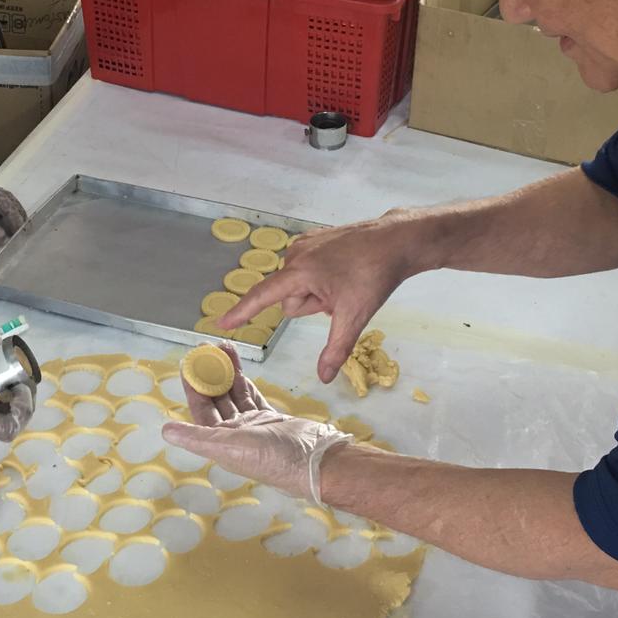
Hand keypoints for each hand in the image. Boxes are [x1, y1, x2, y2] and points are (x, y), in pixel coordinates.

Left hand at [0, 184, 25, 254]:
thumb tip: (3, 235)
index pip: (0, 198)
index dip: (12, 213)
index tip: (18, 229)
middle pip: (3, 199)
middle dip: (16, 212)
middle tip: (25, 229)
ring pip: (0, 205)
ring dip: (11, 216)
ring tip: (19, 230)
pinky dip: (3, 221)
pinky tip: (7, 232)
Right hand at [0, 330, 33, 446]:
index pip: (10, 426)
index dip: (22, 406)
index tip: (21, 384)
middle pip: (14, 423)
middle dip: (21, 400)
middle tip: (18, 376)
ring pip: (8, 421)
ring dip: (14, 401)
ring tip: (10, 378)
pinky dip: (5, 404)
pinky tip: (0, 387)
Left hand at [163, 342, 351, 504]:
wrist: (314, 461)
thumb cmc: (272, 458)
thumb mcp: (228, 446)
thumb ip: (196, 437)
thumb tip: (165, 431)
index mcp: (220, 442)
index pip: (200, 410)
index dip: (193, 387)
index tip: (189, 364)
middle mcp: (234, 435)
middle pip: (216, 400)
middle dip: (210, 375)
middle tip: (206, 350)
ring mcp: (253, 426)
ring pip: (235, 394)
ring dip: (227, 373)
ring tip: (224, 349)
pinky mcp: (271, 419)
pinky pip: (253, 396)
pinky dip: (245, 382)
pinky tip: (238, 368)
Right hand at [217, 210, 428, 382]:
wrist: (396, 241)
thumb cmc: (375, 276)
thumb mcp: (355, 316)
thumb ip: (336, 348)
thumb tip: (324, 378)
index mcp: (299, 272)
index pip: (262, 297)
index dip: (241, 313)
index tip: (221, 324)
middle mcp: (294, 255)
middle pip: (289, 299)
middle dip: (310, 306)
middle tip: (339, 298)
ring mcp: (303, 244)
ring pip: (298, 285)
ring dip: (317, 292)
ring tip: (343, 284)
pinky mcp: (313, 239)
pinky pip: (306, 270)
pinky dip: (321, 278)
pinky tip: (343, 272)